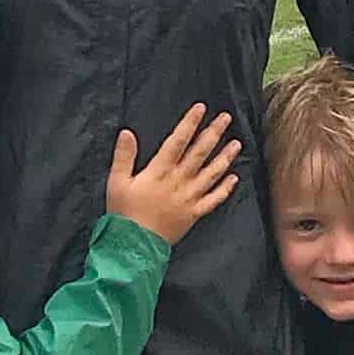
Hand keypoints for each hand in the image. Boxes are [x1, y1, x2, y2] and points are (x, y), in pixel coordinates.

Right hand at [105, 107, 241, 244]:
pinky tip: (234, 178)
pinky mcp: (194, 214)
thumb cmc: (123, 213)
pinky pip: (213, 199)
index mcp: (159, 171)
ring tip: (236, 143)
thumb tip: (127, 132)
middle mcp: (179, 181)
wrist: (134, 246)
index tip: (200, 108)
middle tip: (226, 118)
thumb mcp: (116, 182)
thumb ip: (123, 156)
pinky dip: (225, 189)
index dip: (189, 123)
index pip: (177, 141)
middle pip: (199, 153)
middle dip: (213, 133)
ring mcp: (189, 198)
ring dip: (225, 157)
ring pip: (211, 174)